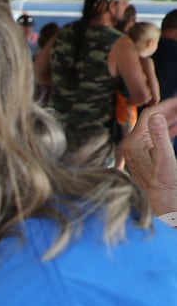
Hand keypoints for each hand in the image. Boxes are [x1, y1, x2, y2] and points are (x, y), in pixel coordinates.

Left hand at [124, 98, 176, 215]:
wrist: (161, 201)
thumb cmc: (163, 182)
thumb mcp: (165, 157)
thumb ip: (159, 135)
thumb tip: (155, 116)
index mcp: (135, 142)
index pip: (149, 115)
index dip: (166, 105)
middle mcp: (132, 145)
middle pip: (150, 119)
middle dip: (168, 110)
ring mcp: (136, 150)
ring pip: (152, 127)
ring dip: (168, 119)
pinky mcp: (142, 156)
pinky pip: (153, 137)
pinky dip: (165, 130)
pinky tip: (175, 128)